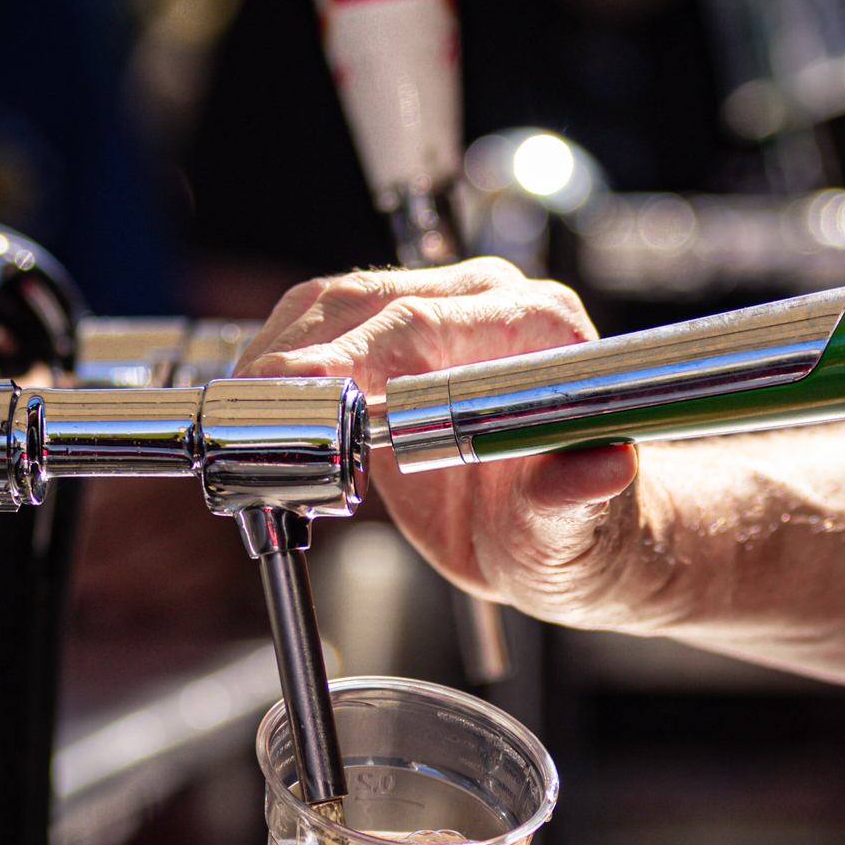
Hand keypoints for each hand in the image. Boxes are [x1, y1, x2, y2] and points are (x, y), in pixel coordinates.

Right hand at [236, 260, 656, 626]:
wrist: (573, 540)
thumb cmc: (582, 536)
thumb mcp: (574, 537)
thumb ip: (572, 501)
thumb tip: (601, 468)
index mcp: (542, 334)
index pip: (423, 325)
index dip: (350, 357)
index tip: (299, 397)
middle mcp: (492, 304)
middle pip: (365, 303)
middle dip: (295, 360)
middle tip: (245, 419)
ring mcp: (441, 310)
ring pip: (333, 306)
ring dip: (277, 360)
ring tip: (244, 422)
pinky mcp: (399, 336)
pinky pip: (325, 328)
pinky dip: (283, 368)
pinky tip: (266, 413)